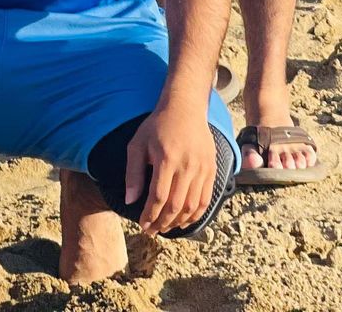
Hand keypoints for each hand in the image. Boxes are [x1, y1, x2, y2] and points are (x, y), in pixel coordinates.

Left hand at [124, 104, 217, 234]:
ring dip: (179, 222)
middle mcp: (187, 166)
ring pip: (192, 206)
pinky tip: (185, 220)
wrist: (185, 109)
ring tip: (165, 228)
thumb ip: (133, 173)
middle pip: (176, 205)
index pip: (159, 197)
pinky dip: (196, 214)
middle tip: (152, 232)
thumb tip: (129, 200)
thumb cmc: (157, 126)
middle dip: (163, 222)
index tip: (142, 226)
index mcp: (166, 159)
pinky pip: (206, 199)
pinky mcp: (212, 170)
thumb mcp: (137, 144)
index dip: (150, 215)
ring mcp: (202, 169)